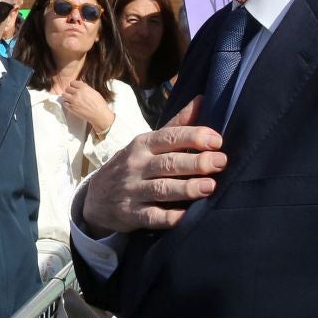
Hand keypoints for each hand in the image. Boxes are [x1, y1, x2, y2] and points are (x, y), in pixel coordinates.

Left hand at [60, 79, 116, 136]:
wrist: (99, 115)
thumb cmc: (99, 104)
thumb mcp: (94, 92)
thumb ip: (86, 88)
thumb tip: (80, 85)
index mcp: (84, 88)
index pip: (72, 83)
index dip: (73, 86)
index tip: (74, 88)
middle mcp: (77, 93)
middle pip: (67, 88)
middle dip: (69, 91)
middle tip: (72, 94)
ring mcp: (73, 100)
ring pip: (64, 95)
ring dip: (66, 96)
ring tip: (70, 99)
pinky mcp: (71, 108)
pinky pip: (65, 103)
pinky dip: (67, 103)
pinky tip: (71, 104)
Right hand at [77, 98, 226, 234]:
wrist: (96, 198)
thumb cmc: (132, 166)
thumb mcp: (147, 143)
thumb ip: (176, 125)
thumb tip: (203, 99)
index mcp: (142, 145)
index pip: (169, 137)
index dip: (193, 137)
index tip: (217, 141)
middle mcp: (136, 166)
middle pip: (168, 163)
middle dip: (196, 162)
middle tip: (221, 162)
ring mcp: (132, 191)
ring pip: (161, 189)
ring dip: (186, 188)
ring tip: (210, 187)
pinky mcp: (131, 215)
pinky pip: (151, 216)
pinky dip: (168, 217)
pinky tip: (186, 216)